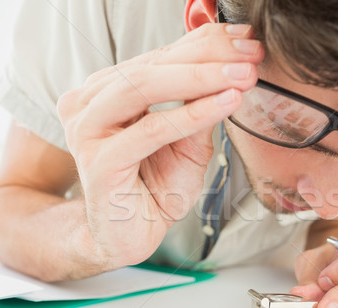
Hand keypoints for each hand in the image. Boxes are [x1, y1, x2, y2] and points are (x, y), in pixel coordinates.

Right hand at [57, 23, 262, 269]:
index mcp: (108, 91)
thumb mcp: (187, 142)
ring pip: (145, 86)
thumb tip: (233, 67)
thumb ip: (200, 106)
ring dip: (200, 79)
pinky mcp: (99, 161)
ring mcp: (88, 130)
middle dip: (207, 55)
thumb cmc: (153, 189)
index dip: (205, 43)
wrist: (129, 236)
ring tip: (242, 76)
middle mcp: (90, 103)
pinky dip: (192, 114)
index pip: (160, 56)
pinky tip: (225, 104)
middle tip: (249, 54)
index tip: (246, 40)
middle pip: (152, 64)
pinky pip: (152, 129)